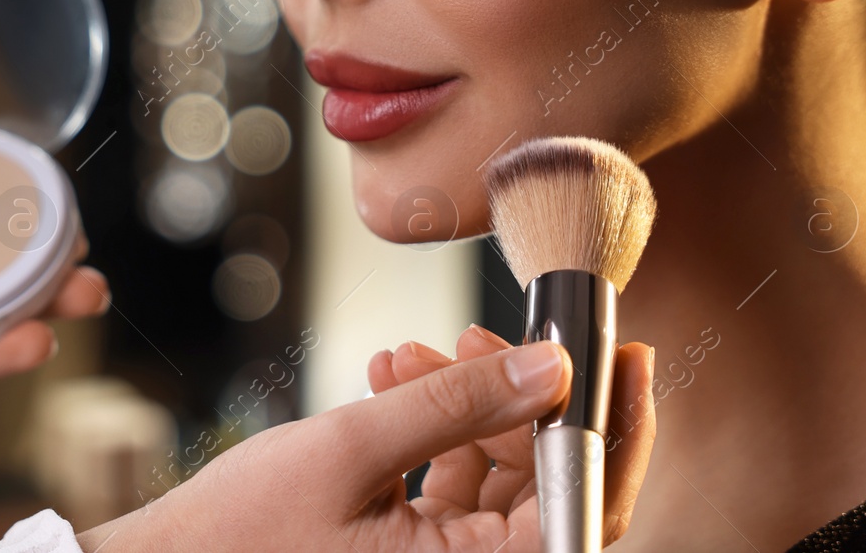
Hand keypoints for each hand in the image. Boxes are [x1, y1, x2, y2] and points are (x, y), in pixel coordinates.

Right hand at [77, 334, 649, 550]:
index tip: (626, 359)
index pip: (584, 509)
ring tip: (409, 353)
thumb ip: (456, 405)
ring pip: (493, 481)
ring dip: (463, 407)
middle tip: (486, 333)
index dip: (615, 430)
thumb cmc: (239, 536)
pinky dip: (429, 434)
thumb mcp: (352, 450)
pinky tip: (391, 378)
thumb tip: (547, 364)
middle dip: (516, 400)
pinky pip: (448, 491)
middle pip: (543, 489)